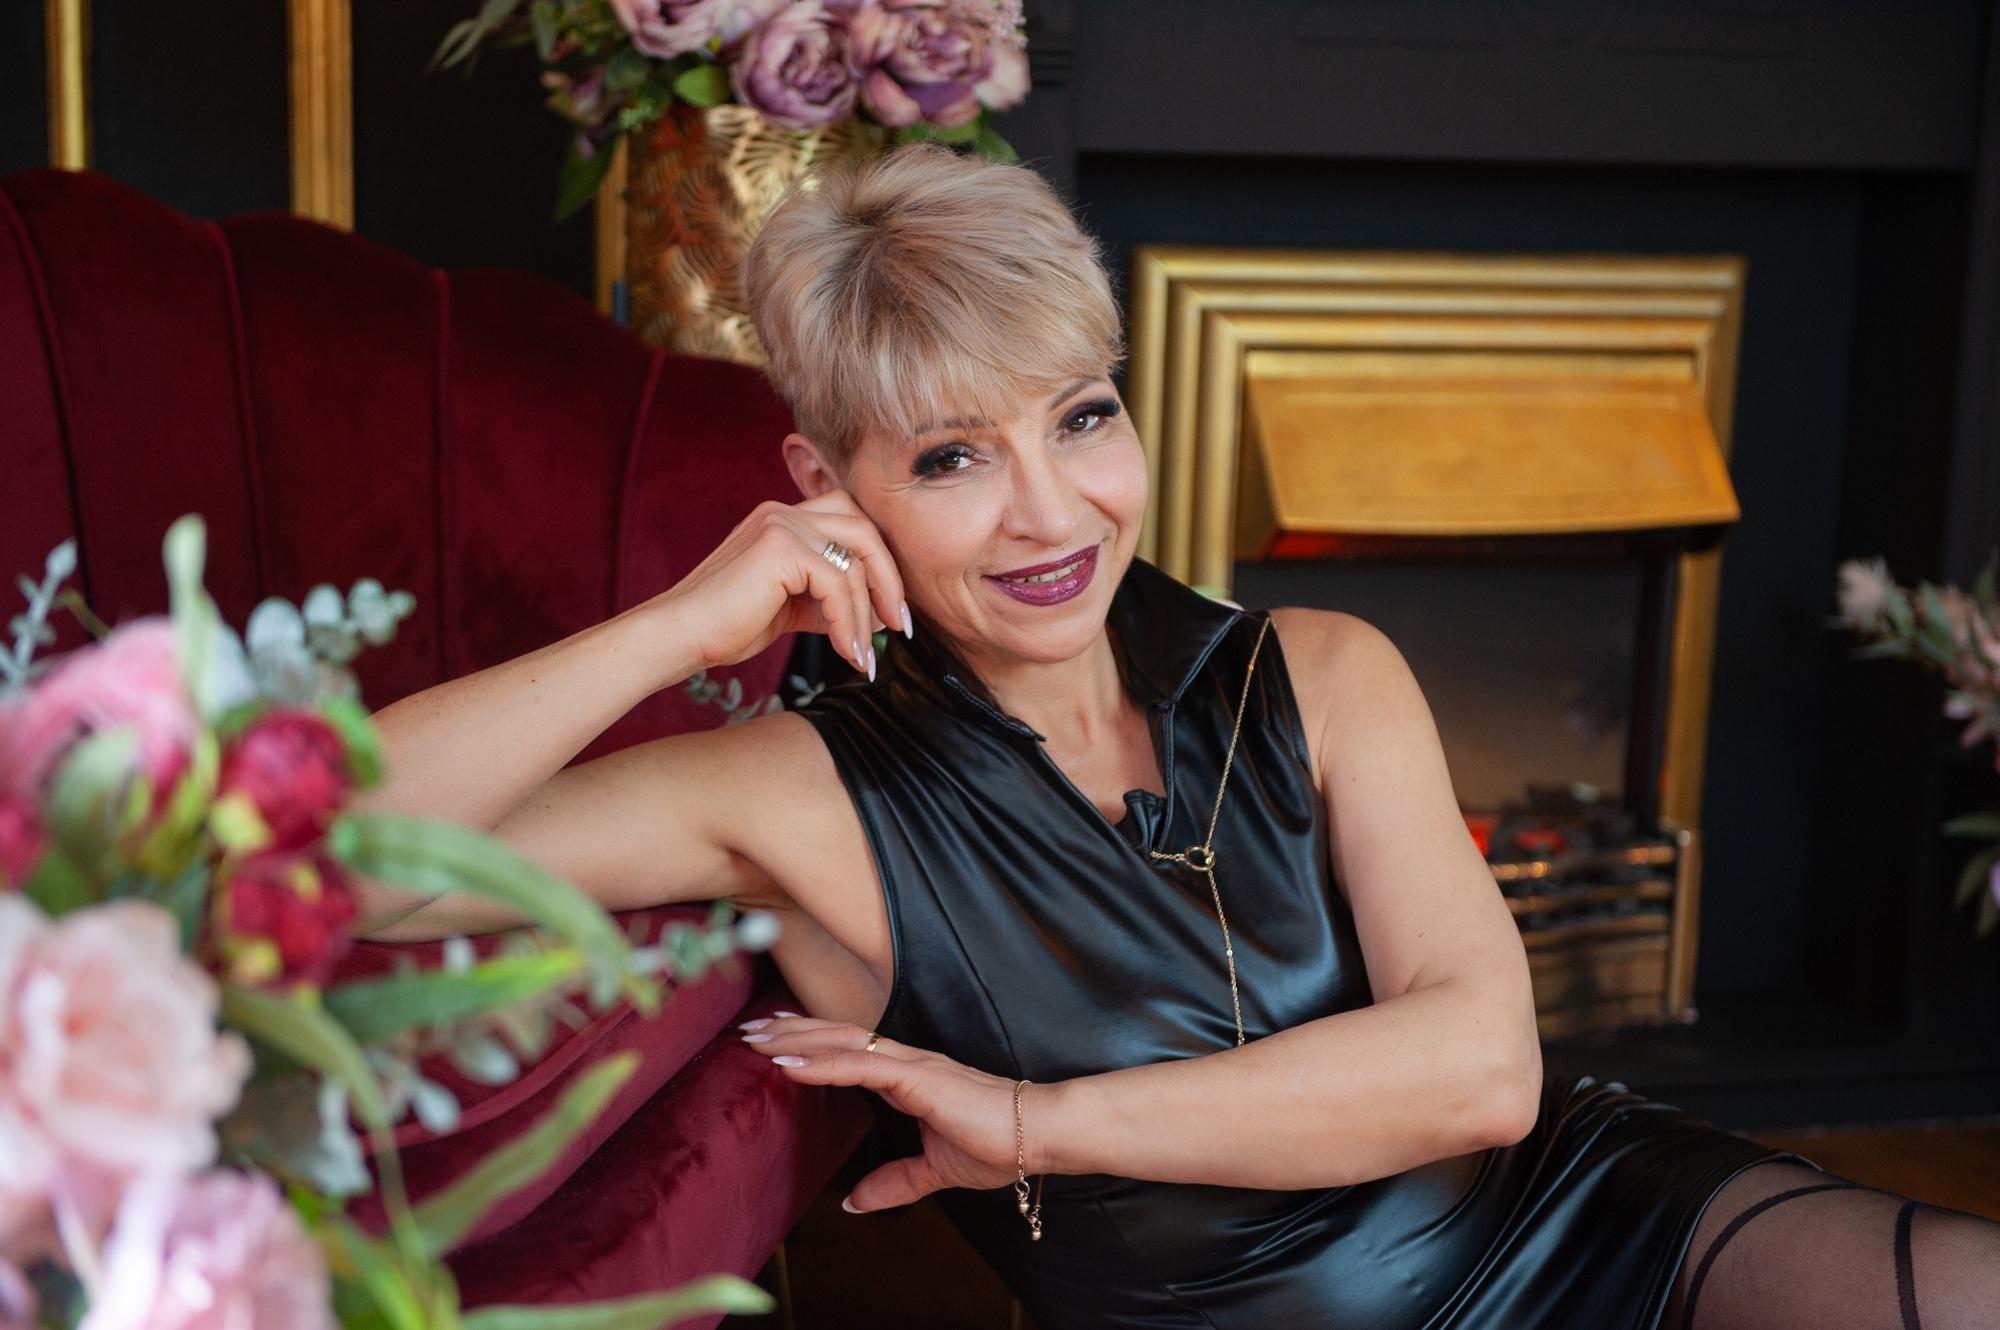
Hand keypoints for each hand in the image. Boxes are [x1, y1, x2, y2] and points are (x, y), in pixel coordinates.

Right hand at [649, 490, 910, 680]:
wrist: (679, 636)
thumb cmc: (725, 627)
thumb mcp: (787, 609)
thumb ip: (823, 600)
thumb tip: (871, 615)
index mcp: (783, 520)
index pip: (851, 525)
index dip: (879, 564)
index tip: (891, 613)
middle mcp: (783, 512)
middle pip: (864, 529)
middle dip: (889, 580)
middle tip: (899, 627)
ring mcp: (781, 525)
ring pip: (855, 560)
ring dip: (868, 612)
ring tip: (866, 655)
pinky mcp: (780, 548)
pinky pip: (837, 584)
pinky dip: (848, 621)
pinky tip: (847, 652)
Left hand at [739, 1014, 1045, 1212]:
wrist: (1039, 1136)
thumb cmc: (999, 1145)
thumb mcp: (935, 1171)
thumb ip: (896, 1183)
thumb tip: (854, 1202)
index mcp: (910, 1077)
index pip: (849, 1052)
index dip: (810, 1044)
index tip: (774, 1043)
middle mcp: (906, 1062)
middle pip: (837, 1038)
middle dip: (791, 1032)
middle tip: (748, 1029)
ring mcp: (912, 1065)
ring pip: (842, 1043)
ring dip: (796, 1040)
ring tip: (756, 1039)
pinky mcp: (919, 1077)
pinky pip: (861, 1065)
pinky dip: (822, 1062)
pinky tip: (789, 1064)